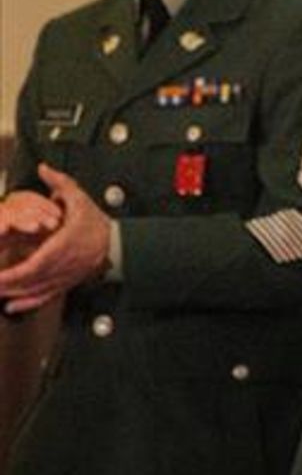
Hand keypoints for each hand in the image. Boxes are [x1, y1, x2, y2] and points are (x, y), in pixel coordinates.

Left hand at [0, 165, 112, 313]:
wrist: (117, 242)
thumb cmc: (95, 221)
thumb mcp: (80, 198)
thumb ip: (61, 183)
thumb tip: (43, 168)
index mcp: (66, 244)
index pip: (37, 263)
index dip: (15, 273)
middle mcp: (66, 263)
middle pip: (33, 280)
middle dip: (8, 284)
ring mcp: (67, 275)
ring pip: (37, 290)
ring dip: (14, 295)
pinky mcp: (67, 282)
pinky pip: (46, 296)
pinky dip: (27, 303)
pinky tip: (11, 306)